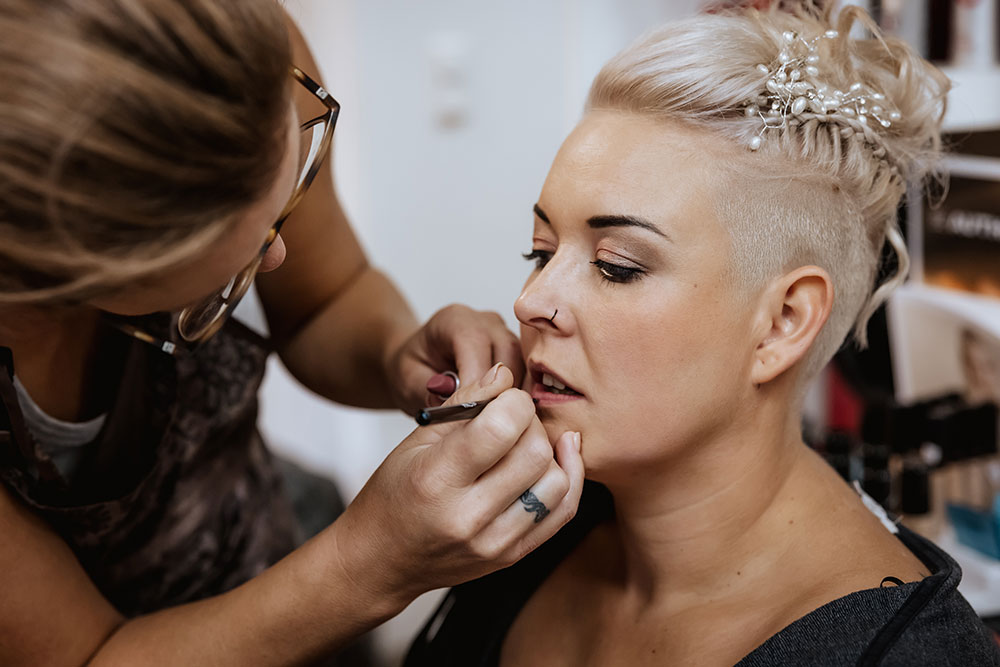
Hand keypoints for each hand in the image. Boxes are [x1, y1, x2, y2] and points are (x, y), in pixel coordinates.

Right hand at [331, 363, 583, 609]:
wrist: (382, 560)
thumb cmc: (395, 494)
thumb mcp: (417, 440)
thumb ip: (465, 403)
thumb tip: (506, 375)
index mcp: (436, 480)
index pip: (501, 428)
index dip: (513, 401)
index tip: (503, 398)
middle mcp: (468, 516)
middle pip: (535, 452)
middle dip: (530, 422)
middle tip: (512, 419)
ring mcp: (494, 543)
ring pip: (556, 481)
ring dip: (548, 451)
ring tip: (523, 444)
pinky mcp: (512, 556)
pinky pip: (562, 512)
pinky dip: (568, 478)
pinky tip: (559, 456)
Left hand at [384, 304, 524, 413]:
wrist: (420, 362)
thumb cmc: (414, 367)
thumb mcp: (407, 380)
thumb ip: (428, 391)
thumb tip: (454, 406)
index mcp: (454, 320)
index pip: (475, 343)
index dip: (477, 381)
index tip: (473, 413)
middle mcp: (484, 322)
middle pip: (507, 351)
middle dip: (501, 391)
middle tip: (489, 423)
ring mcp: (504, 334)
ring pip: (523, 363)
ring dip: (514, 396)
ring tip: (497, 424)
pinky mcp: (515, 352)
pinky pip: (527, 373)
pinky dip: (519, 397)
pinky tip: (508, 419)